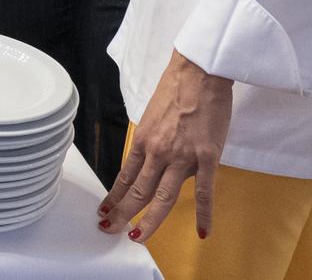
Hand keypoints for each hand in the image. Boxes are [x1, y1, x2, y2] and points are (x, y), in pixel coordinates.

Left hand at [99, 51, 232, 242]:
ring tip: (137, 237)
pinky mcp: (206, 157)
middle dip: (122, 214)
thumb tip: (158, 164)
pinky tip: (202, 232)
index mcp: (143, 140)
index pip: (124, 176)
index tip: (105, 211)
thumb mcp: (153, 117)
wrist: (199, 73)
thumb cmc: (176, 90)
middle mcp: (157, 152)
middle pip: (138, 191)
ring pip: (162, 197)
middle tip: (110, 229)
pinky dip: (203, 215)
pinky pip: (204, 193)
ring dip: (149, 221)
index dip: (114, 196)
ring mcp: (181, 157)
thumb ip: (154, 142)